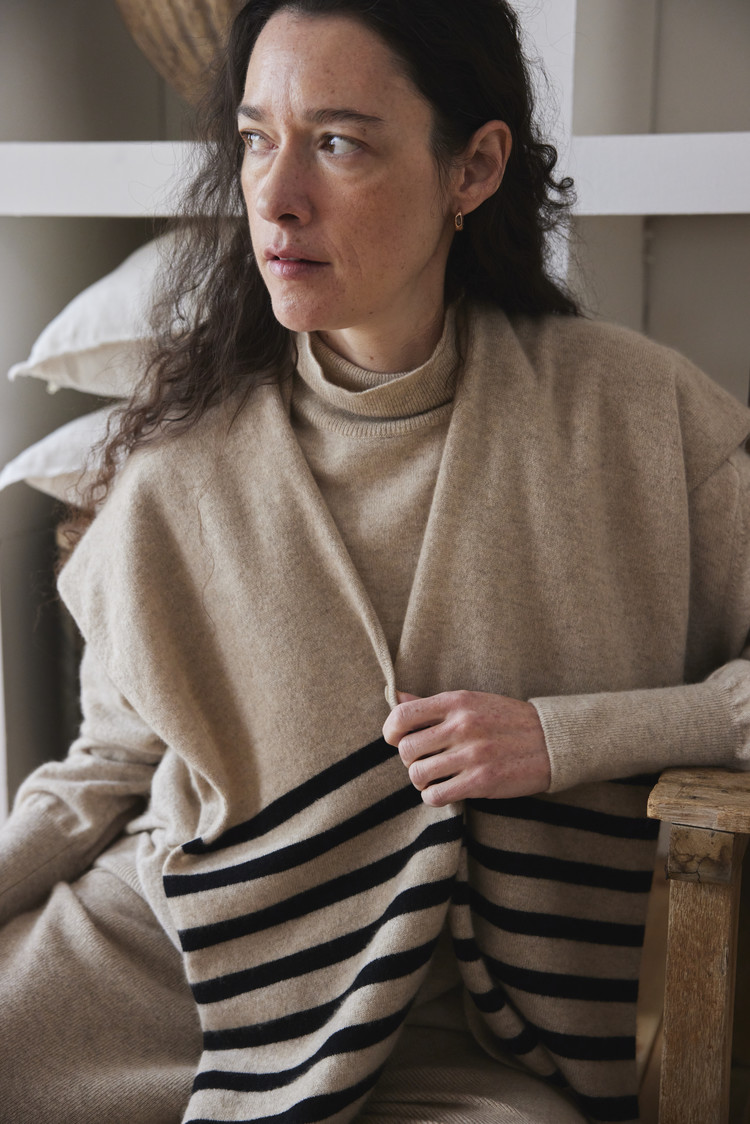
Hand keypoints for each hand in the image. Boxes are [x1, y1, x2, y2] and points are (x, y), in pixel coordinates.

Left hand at [382, 689, 550, 806]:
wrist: (552, 740)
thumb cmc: (507, 720)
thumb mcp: (471, 701)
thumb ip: (432, 704)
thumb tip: (395, 696)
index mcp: (457, 702)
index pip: (402, 715)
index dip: (390, 731)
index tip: (395, 740)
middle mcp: (462, 725)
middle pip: (406, 749)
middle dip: (409, 760)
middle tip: (424, 762)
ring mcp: (472, 754)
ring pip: (418, 774)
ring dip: (421, 781)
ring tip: (434, 779)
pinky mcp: (482, 781)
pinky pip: (437, 795)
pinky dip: (434, 797)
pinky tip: (445, 791)